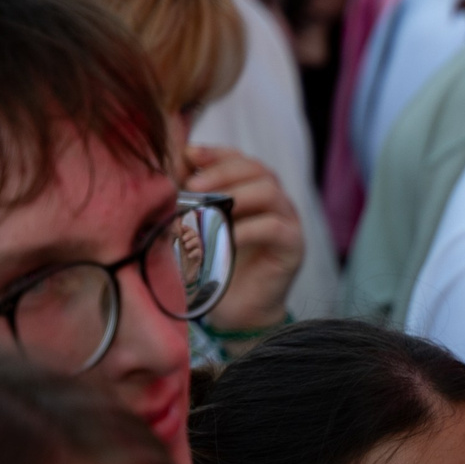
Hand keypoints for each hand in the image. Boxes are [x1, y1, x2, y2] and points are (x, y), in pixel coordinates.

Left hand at [189, 143, 303, 337]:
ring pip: (270, 192)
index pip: (240, 159)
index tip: (188, 155)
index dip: (217, 153)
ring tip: (208, 209)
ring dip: (236, 196)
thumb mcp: (196, 226)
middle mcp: (275, 202)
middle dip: (223, 172)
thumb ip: (190, 200)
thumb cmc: (215, 265)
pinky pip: (274, 227)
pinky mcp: (293, 246)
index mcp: (253, 192)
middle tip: (194, 185)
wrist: (237, 310)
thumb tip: (171, 173)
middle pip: (257, 169)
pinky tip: (224, 237)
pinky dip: (246, 229)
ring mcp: (288, 222)